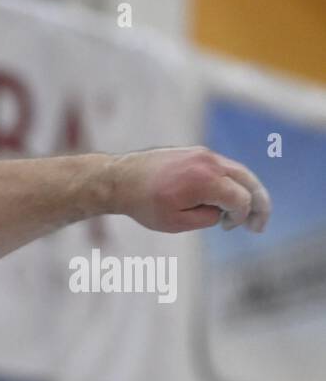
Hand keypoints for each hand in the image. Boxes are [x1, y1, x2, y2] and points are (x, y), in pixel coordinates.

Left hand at [106, 146, 270, 233]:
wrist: (120, 179)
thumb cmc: (144, 204)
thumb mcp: (176, 223)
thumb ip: (207, 218)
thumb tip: (223, 211)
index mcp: (206, 180)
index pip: (241, 199)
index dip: (241, 217)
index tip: (226, 228)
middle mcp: (210, 162)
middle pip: (249, 182)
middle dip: (259, 205)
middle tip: (259, 226)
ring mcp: (205, 154)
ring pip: (239, 172)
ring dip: (248, 193)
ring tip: (249, 215)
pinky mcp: (198, 153)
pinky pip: (224, 167)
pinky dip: (232, 183)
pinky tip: (228, 200)